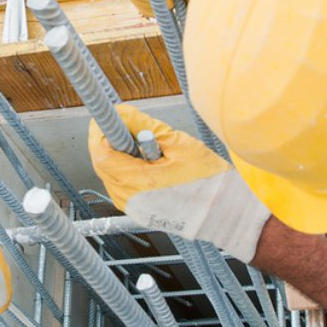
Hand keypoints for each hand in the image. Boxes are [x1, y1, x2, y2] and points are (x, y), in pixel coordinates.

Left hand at [88, 105, 269, 261]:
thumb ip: (144, 126)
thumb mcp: (177, 143)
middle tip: (127, 127)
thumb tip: (121, 113)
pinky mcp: (140, 213)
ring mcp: (134, 209)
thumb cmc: (209, 181)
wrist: (226, 213)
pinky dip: (128, 171)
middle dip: (110, 142)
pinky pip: (123, 188)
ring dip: (120, 157)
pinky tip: (149, 164)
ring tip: (145, 147)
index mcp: (137, 183)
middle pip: (103, 165)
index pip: (101, 154)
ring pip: (112, 176)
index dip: (99, 133)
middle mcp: (130, 200)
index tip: (105, 119)